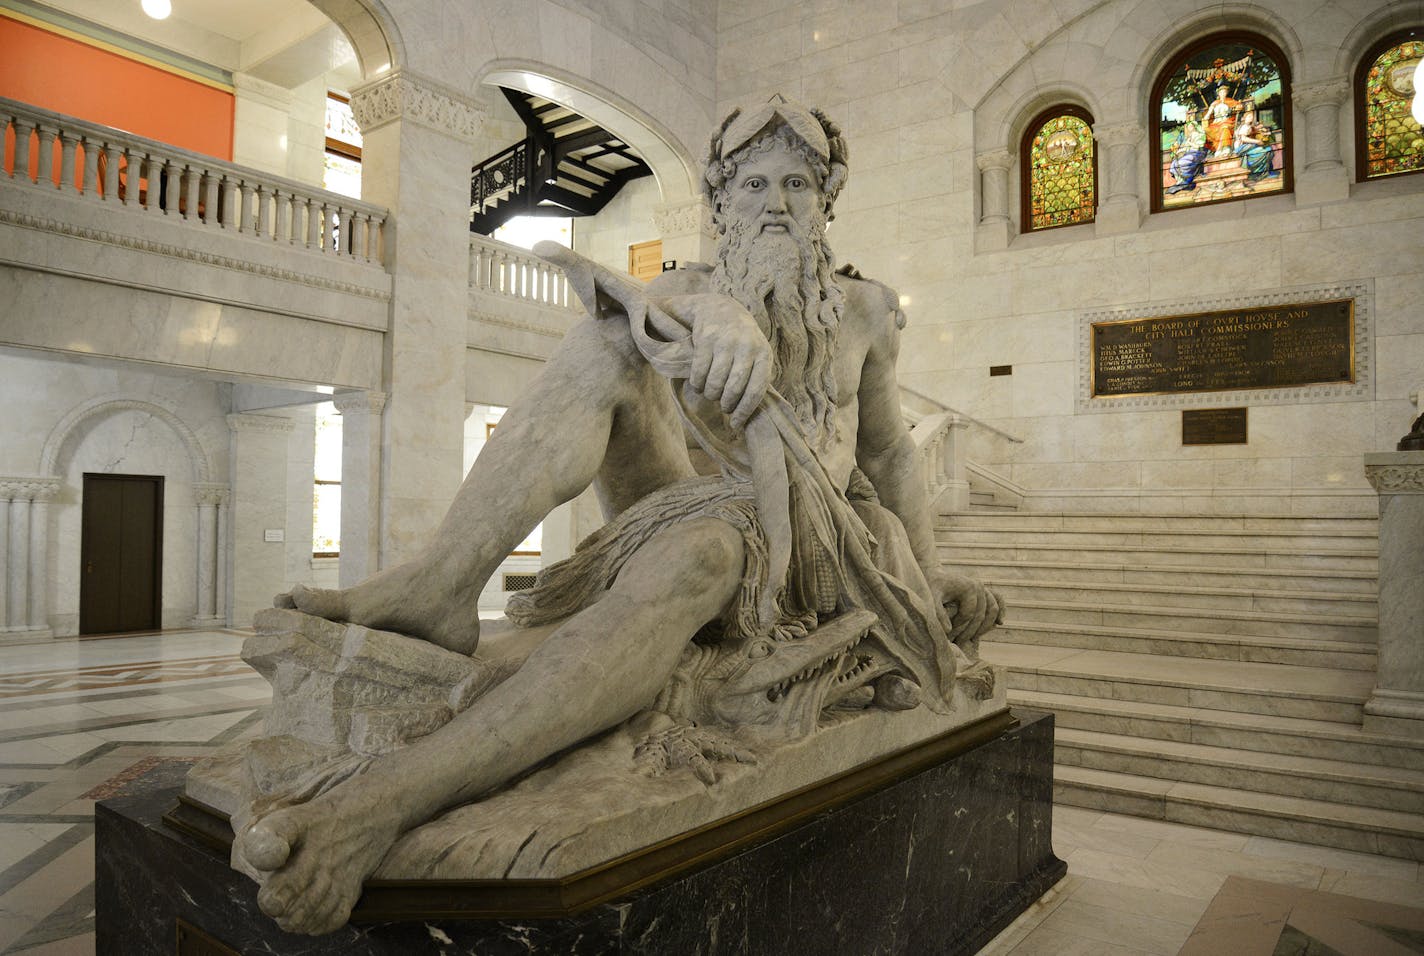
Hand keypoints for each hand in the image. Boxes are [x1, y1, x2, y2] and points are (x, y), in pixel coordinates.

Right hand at [666, 294, 772, 429]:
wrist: (721, 308)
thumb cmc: (741, 340)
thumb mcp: (756, 354)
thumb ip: (755, 377)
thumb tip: (747, 415)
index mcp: (763, 354)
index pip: (755, 391)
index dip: (744, 411)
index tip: (735, 424)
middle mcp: (747, 347)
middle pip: (733, 389)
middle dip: (725, 404)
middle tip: (722, 406)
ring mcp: (725, 342)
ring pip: (714, 383)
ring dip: (710, 394)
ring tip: (710, 393)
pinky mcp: (706, 339)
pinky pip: (699, 373)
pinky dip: (697, 383)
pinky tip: (699, 383)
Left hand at [930, 570, 1002, 644]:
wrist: (936, 576)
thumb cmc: (932, 587)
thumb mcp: (932, 599)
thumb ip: (938, 613)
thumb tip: (948, 630)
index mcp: (968, 587)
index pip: (968, 614)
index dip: (959, 626)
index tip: (949, 634)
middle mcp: (979, 586)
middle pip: (981, 614)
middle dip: (970, 631)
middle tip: (959, 642)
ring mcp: (984, 587)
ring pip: (992, 610)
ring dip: (984, 627)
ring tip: (972, 639)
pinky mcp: (985, 589)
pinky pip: (998, 600)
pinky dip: (1001, 611)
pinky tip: (999, 623)